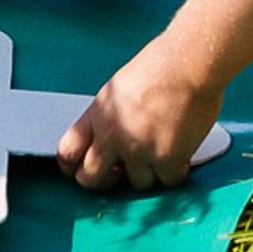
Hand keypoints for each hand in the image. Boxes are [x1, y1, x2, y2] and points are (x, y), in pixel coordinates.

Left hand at [57, 37, 224, 189]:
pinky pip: (167, 182)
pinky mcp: (168, 159)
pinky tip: (177, 153)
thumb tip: (107, 142)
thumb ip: (108, 120)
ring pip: (136, 184)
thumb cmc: (155, 70)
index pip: (67, 152)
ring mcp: (139, 150)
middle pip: (90, 178)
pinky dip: (174, 172)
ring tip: (157, 152)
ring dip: (147, 174)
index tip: (78, 170)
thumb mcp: (115, 93)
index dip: (71, 166)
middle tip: (116, 175)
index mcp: (96, 116)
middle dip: (102, 181)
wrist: (184, 67)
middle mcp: (112, 136)